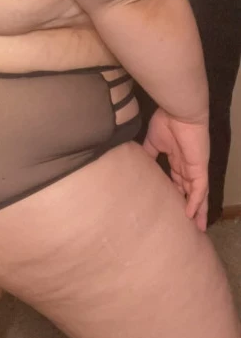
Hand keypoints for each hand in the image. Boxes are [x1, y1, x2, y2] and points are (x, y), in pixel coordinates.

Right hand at [142, 107, 209, 231]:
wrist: (178, 111)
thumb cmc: (166, 121)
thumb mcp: (152, 141)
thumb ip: (148, 154)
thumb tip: (138, 165)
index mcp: (177, 159)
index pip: (179, 181)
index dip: (177, 194)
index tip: (172, 207)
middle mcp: (188, 166)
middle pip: (190, 191)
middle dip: (190, 206)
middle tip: (188, 224)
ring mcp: (195, 167)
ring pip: (198, 194)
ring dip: (198, 210)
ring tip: (196, 227)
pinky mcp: (199, 168)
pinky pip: (199, 189)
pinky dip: (196, 202)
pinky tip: (190, 214)